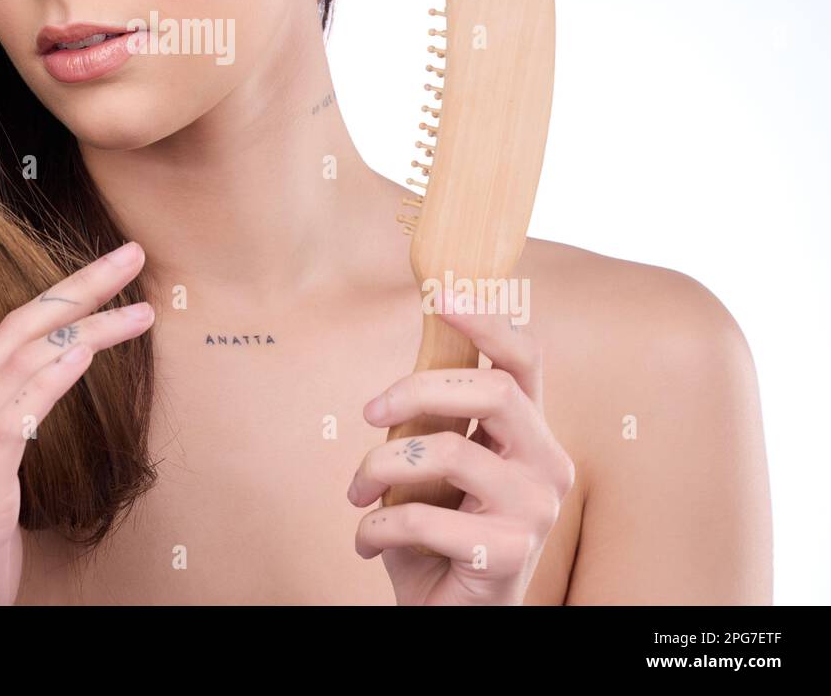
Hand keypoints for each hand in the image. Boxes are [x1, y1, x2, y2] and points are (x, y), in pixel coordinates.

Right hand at [0, 240, 152, 604]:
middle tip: (131, 256)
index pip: (11, 328)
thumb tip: (30, 379)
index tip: (112, 267)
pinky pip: (13, 421)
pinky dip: (50, 381)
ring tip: (139, 313)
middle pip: (19, 328)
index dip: (63, 291)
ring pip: (23, 364)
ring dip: (87, 329)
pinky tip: (83, 356)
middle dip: (80, 287)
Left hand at [347, 290, 575, 604]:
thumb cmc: (438, 531)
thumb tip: (409, 352)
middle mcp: (547, 463)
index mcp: (529, 432)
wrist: (450, 614)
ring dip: (379, 466)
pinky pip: (425, 517)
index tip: (439, 292)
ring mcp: (535, 510)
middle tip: (368, 411)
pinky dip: (377, 525)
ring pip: (449, 449)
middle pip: (493, 389)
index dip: (486, 319)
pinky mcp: (508, 554)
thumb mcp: (432, 463)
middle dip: (414, 389)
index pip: (524, 358)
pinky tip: (367, 541)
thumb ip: (433, 416)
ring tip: (357, 492)